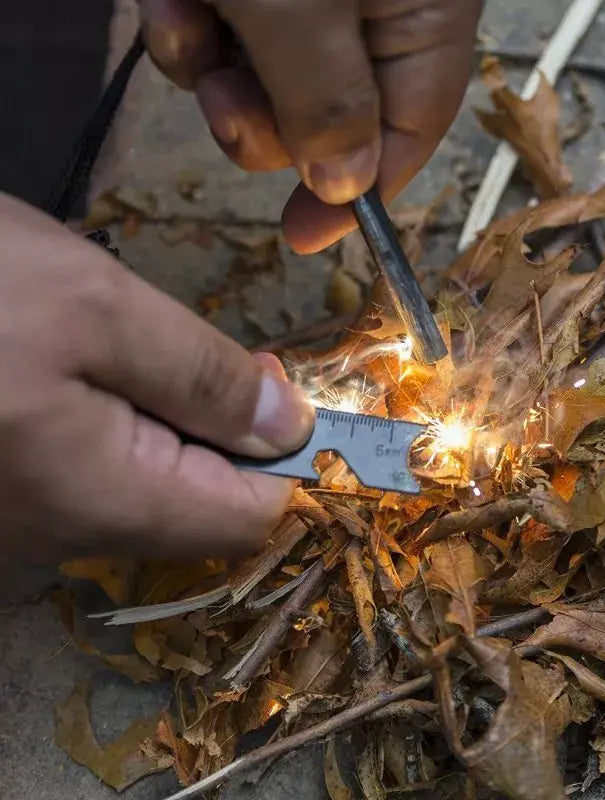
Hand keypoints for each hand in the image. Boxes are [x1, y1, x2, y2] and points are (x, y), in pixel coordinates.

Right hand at [0, 194, 313, 560]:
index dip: (288, 461)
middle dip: (219, 429)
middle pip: (195, 504)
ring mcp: (19, 524)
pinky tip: (65, 369)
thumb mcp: (96, 308)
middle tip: (187, 347)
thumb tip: (290, 428)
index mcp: (101, 501)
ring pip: (140, 487)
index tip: (289, 394)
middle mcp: (59, 538)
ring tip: (112, 347)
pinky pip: (84, 474)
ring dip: (160, 419)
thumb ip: (204, 378)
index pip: (247, 519)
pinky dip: (107, 423)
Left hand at [139, 0, 482, 252]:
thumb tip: (347, 189)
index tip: (306, 239)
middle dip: (270, 128)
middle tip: (233, 106)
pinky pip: (227, 35)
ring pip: (269, 82)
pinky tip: (176, 3)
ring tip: (194, 28)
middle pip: (330, 116)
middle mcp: (374, 4)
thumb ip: (327, 101)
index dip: (359, 194)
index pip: (408, 130)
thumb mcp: (300, 1)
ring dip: (221, 79)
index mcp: (420, 9)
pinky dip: (193, 33)